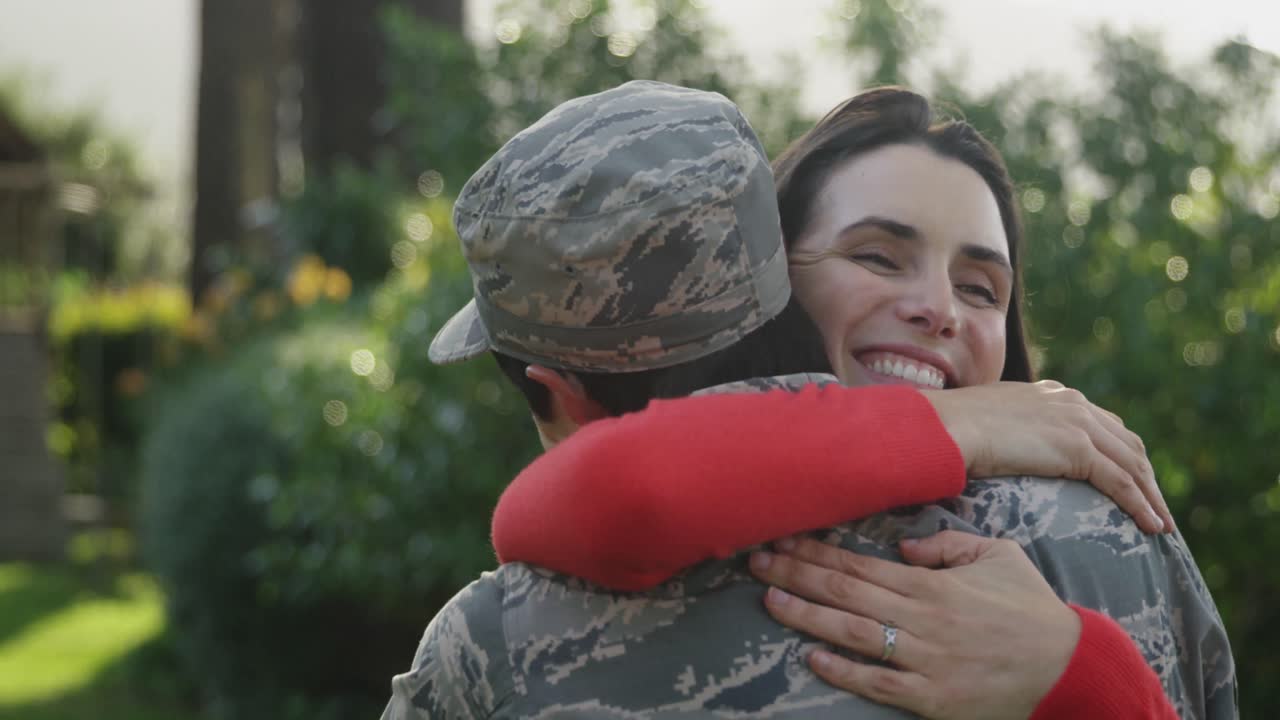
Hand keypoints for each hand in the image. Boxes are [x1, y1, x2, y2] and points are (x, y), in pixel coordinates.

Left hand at [749, 532, 1080, 719]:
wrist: (1069, 667)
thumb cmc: (1030, 608)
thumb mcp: (997, 555)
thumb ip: (947, 544)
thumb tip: (902, 545)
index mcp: (933, 584)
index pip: (860, 564)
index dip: (816, 551)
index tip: (782, 538)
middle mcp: (923, 618)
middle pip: (846, 593)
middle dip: (797, 574)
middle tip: (755, 561)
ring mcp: (925, 659)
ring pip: (854, 633)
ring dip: (808, 616)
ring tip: (770, 599)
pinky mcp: (931, 698)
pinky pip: (879, 684)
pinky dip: (843, 671)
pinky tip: (811, 658)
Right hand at [920, 380, 1171, 533]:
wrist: (947, 427)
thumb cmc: (952, 429)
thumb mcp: (988, 421)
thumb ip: (1008, 429)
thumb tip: (1000, 448)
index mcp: (1053, 395)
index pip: (1103, 424)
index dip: (1121, 453)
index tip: (1131, 478)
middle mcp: (1072, 403)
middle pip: (1127, 442)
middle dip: (1146, 476)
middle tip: (1155, 505)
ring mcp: (1077, 424)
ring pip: (1132, 463)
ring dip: (1151, 495)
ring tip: (1161, 523)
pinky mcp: (1076, 449)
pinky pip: (1121, 482)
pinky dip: (1141, 505)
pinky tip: (1151, 526)